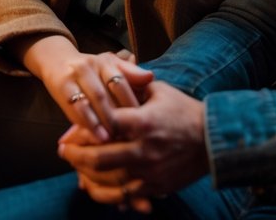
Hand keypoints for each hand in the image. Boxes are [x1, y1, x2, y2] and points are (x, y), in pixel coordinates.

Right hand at [21, 36, 153, 141]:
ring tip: (108, 140)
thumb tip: (150, 77)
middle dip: (115, 116)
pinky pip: (73, 107)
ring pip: (89, 102)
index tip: (140, 121)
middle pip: (105, 94)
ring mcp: (74, 75)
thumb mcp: (110, 67)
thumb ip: (130, 73)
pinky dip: (83, 122)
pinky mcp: (61, 86)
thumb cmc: (92, 70)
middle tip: (127, 136)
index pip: (120, 83)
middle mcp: (90, 66)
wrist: (57, 60)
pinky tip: (90, 136)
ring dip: (98, 122)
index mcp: (106, 62)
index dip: (129, 102)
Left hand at [58, 81, 207, 208]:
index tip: (68, 132)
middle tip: (62, 152)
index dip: (81, 130)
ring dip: (86, 177)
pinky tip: (93, 189)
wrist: (213, 140)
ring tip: (75, 171)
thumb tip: (107, 80)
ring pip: (108, 180)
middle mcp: (143, 149)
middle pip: (98, 158)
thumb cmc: (184, 111)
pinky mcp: (155, 186)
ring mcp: (149, 171)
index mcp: (142, 122)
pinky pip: (124, 195)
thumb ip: (131, 87)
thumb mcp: (158, 91)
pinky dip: (106, 194)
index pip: (102, 125)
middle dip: (75, 156)